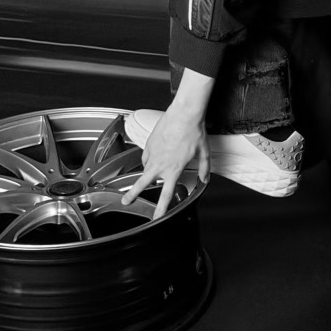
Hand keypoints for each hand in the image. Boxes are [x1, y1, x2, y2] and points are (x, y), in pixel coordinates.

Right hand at [122, 105, 210, 219]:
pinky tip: (152, 159)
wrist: (184, 114)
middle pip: (142, 183)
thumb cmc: (194, 132)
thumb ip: (203, 168)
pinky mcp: (149, 143)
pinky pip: (145, 156)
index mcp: (174, 169)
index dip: (160, 209)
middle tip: (126, 201)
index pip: (166, 194)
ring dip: (144, 175)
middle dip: (132, 194)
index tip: (156, 217)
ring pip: (144, 168)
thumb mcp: (203, 152)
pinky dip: (148, 160)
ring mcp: (153, 153)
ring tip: (143, 179)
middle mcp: (161, 164)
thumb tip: (205, 178)